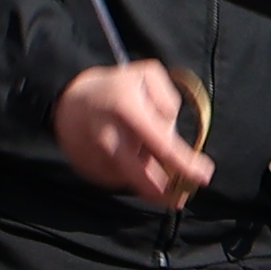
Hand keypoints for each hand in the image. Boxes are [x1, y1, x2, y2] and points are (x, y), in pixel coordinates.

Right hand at [49, 59, 211, 205]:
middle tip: (181, 194)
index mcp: (127, 111)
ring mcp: (96, 157)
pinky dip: (130, 175)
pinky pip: (119, 180)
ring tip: (147, 160)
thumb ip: (168, 100)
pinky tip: (129, 159)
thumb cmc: (113, 87)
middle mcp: (110, 138)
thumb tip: (172, 134)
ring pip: (134, 182)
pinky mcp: (89, 171)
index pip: (164, 148)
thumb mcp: (146, 75)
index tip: (204, 174)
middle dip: (168, 194)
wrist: (66, 101)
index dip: (187, 166)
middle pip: (147, 181)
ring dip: (149, 180)